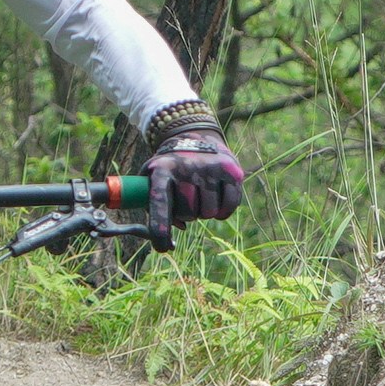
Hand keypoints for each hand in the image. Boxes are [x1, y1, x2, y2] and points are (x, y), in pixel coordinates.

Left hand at [143, 109, 245, 234]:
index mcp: (162, 171)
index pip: (160, 202)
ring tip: (200, 195)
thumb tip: (168, 243)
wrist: (195, 138)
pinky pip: (228, 208)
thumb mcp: (152, 181)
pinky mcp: (231, 171)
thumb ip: (153, 211)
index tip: (161, 247)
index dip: (160, 227)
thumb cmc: (169, 171)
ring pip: (209, 213)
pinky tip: (216, 199)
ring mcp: (210, 168)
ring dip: (204, 212)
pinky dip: (222, 212)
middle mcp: (187, 167)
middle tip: (186, 202)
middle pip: (188, 213)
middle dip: (187, 215)